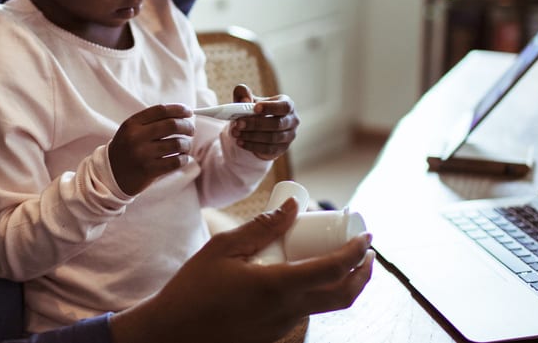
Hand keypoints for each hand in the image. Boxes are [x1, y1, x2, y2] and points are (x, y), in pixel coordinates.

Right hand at [109, 104, 194, 195]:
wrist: (110, 175)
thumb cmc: (126, 150)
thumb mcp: (131, 130)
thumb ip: (151, 121)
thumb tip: (181, 115)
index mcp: (132, 124)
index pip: (161, 110)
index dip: (178, 109)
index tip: (188, 112)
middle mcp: (136, 137)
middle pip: (172, 125)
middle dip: (187, 126)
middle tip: (191, 130)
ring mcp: (142, 154)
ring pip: (177, 144)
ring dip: (187, 145)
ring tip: (185, 146)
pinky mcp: (149, 170)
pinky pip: (176, 162)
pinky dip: (183, 159)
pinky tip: (182, 158)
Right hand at [109, 198, 373, 342]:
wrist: (171, 335)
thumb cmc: (192, 289)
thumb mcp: (222, 249)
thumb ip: (260, 228)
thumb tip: (292, 207)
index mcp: (276, 286)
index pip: (334, 268)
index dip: (357, 251)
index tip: (365, 235)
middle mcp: (287, 312)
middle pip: (344, 296)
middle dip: (364, 273)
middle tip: (365, 252)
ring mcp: (282, 329)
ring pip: (324, 307)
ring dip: (339, 284)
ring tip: (333, 258)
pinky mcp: (273, 337)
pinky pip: (302, 314)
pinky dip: (313, 294)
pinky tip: (299, 277)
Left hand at [229, 84, 297, 160]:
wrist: (257, 127)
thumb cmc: (254, 109)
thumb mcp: (248, 99)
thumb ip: (243, 94)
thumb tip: (244, 100)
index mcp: (287, 104)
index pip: (284, 106)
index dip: (271, 108)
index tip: (255, 108)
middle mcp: (292, 120)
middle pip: (277, 124)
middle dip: (256, 124)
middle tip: (238, 123)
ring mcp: (289, 136)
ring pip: (272, 138)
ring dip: (252, 136)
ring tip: (235, 133)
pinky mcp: (281, 149)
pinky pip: (268, 149)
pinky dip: (252, 146)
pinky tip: (240, 142)